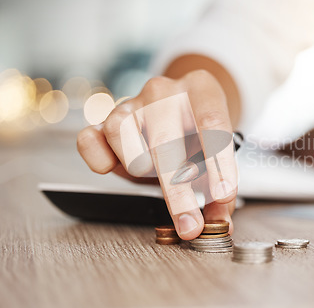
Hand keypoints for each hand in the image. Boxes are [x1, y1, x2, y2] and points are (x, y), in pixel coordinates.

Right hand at [77, 69, 237, 238]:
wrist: (178, 113)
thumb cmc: (198, 135)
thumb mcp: (217, 156)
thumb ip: (219, 192)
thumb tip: (220, 224)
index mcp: (201, 88)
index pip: (212, 121)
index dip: (219, 162)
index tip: (223, 197)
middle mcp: (164, 90)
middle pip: (166, 138)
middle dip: (178, 190)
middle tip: (190, 225)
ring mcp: (132, 102)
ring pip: (121, 133)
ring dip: (138, 166)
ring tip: (151, 174)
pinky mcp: (105, 119)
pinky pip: (90, 138)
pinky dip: (98, 158)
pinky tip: (111, 168)